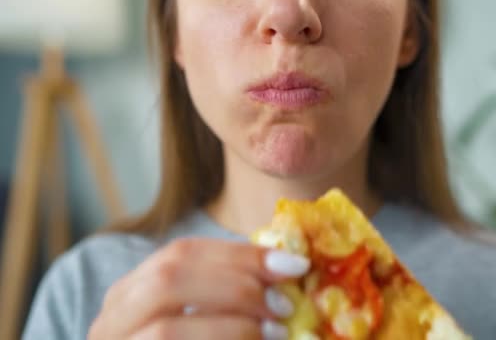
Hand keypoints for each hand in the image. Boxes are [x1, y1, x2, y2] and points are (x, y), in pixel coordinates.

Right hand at [88, 238, 309, 338]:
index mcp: (131, 295)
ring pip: (165, 331)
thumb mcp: (205, 323)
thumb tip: (290, 275)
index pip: (182, 253)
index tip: (294, 265)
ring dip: (230, 329)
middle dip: (236, 287)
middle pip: (168, 279)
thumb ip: (234, 301)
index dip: (241, 255)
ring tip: (277, 335)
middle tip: (285, 306)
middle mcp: (112, 323)